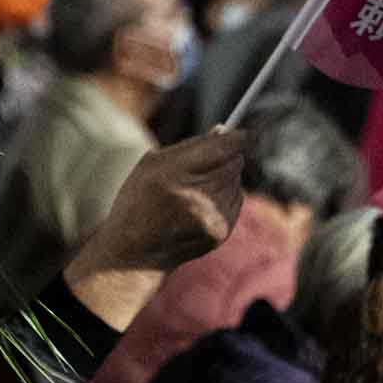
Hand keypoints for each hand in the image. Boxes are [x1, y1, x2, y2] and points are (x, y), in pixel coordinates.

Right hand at [61, 129, 245, 330]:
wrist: (136, 252)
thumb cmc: (140, 200)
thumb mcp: (151, 164)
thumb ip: (188, 146)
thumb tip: (223, 130)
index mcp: (173, 174)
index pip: (221, 148)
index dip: (239, 137)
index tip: (246, 134)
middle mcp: (195, 197)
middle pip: (234, 162)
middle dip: (227, 156)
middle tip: (212, 159)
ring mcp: (210, 218)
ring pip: (236, 181)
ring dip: (225, 177)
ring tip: (199, 186)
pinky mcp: (220, 232)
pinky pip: (236, 200)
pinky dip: (226, 195)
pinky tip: (204, 203)